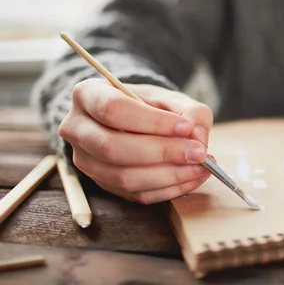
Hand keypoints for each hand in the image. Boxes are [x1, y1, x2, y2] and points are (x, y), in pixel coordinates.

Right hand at [58, 78, 213, 203]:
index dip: (152, 122)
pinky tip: (192, 177)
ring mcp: (85, 160)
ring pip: (122, 176)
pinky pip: (135, 194)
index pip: (113, 109)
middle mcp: (76, 129)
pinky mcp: (102, 184)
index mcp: (87, 95)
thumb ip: (189, 111)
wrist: (137, 120)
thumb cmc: (152, 106)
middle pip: (112, 147)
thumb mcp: (171, 98)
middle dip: (162, 152)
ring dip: (168, 175)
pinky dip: (168, 189)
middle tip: (198, 152)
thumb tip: (196, 138)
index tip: (186, 127)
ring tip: (200, 166)